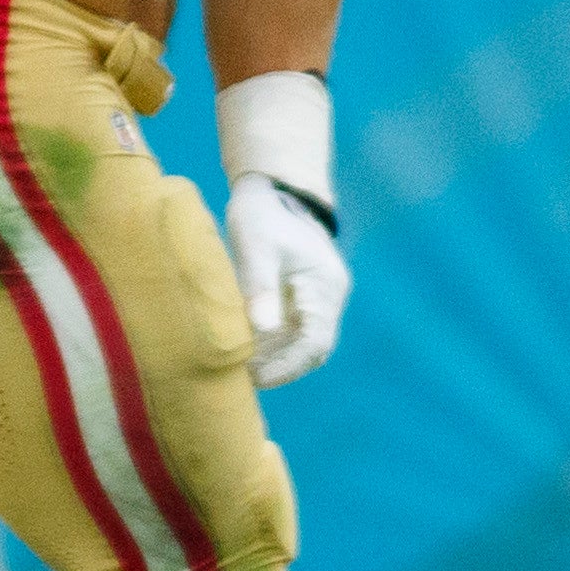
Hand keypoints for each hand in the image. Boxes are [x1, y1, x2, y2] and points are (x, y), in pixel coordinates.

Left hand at [224, 173, 348, 386]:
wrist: (271, 192)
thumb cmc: (262, 216)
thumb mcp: (256, 247)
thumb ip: (260, 287)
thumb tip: (262, 330)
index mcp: (325, 285)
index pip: (316, 341)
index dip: (288, 366)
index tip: (257, 377)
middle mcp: (328, 297)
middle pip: (313, 349)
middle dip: (281, 368)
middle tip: (244, 378)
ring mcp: (318, 299)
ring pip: (303, 344)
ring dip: (276, 360)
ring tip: (240, 370)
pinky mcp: (303, 299)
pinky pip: (293, 333)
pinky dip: (273, 347)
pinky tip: (246, 353)